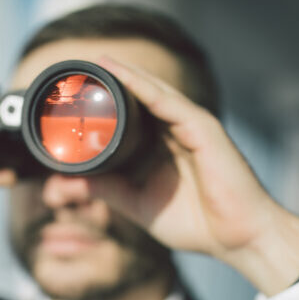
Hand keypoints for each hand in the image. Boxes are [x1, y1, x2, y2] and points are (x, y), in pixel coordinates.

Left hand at [90, 56, 298, 295]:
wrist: (237, 239)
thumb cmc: (197, 223)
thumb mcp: (137, 205)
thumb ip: (105, 190)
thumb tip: (61, 185)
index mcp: (162, 145)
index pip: (130, 114)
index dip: (106, 101)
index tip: (74, 93)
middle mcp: (176, 129)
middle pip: (140, 95)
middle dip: (112, 78)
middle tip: (80, 67)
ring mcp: (191, 125)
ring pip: (153, 91)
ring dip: (125, 74)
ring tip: (97, 61)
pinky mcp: (203, 128)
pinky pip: (169, 102)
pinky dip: (145, 87)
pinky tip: (123, 75)